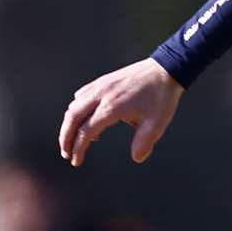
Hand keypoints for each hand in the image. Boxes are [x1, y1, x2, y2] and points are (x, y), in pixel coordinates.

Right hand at [58, 57, 183, 166]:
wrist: (166, 69)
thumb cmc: (162, 97)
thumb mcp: (157, 123)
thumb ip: (145, 142)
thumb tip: (137, 158)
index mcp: (112, 107)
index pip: (86, 131)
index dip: (78, 148)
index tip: (76, 161)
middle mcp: (101, 95)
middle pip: (72, 118)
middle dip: (65, 138)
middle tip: (66, 154)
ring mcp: (100, 86)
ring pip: (74, 106)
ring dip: (69, 124)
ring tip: (74, 140)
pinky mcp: (103, 81)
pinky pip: (82, 95)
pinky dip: (77, 109)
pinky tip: (86, 119)